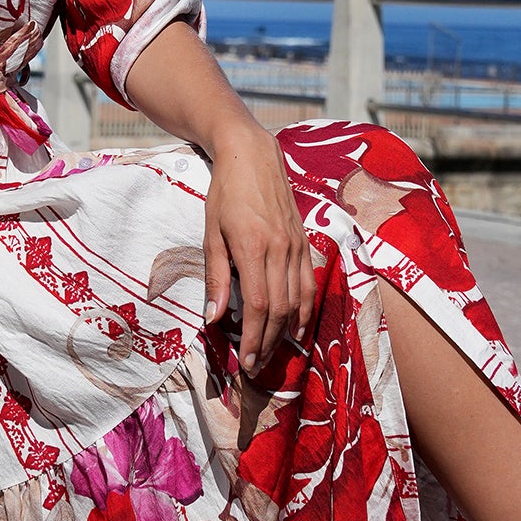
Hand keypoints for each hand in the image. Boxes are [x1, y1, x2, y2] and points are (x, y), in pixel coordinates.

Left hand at [202, 116, 316, 375]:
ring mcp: (295, 246)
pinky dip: (304, 311)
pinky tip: (295, 328)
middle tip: (254, 366)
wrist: (253, 155)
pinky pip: (309, 285)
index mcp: (251, 247)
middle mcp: (279, 249)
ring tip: (270, 353)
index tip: (243, 361)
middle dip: (266, 343)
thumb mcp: (211, 232)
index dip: (252, 338)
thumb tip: (212, 318)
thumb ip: (214, 276)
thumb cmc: (224, 193)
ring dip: (283, 333)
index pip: (256, 305)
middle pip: (278, 310)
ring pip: (296, 301)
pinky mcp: (304, 242)